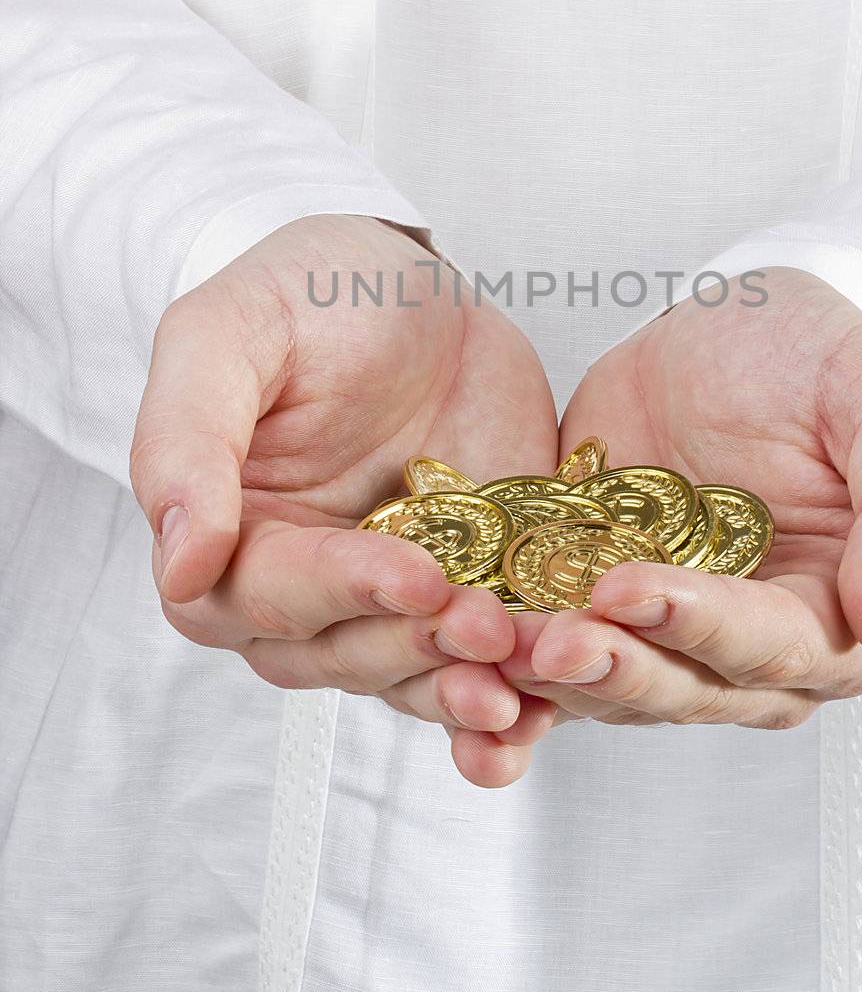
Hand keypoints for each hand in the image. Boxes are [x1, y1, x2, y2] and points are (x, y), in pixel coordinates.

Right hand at [131, 214, 558, 785]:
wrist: (414, 284)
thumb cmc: (305, 294)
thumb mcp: (227, 333)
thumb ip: (185, 439)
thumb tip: (180, 564)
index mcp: (233, 535)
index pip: (266, 594)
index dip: (340, 592)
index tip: (415, 574)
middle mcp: (307, 586)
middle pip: (342, 655)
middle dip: (415, 646)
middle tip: (485, 624)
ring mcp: (393, 597)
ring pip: (414, 676)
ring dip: (467, 689)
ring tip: (525, 676)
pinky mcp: (471, 592)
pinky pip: (485, 664)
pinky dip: (518, 697)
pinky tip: (550, 707)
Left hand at [500, 268, 861, 728]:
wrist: (731, 322)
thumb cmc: (822, 355)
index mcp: (833, 614)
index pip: (770, 646)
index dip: (700, 623)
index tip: (630, 587)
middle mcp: (744, 646)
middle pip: (680, 686)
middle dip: (612, 667)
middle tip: (544, 642)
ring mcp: (660, 630)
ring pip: (605, 684)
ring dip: (546, 677)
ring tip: (485, 646)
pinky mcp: (588, 602)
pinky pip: (544, 652)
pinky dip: (499, 668)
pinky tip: (455, 659)